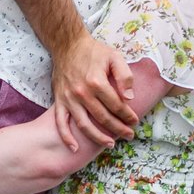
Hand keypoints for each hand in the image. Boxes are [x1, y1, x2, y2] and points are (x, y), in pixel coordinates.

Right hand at [51, 34, 135, 150]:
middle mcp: (82, 93)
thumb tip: (129, 98)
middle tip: (129, 135)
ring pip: (84, 125)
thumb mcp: (114, 57)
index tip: (135, 121)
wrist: (68, 45)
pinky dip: (66, 138)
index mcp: (97, 82)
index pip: (116, 105)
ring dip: (98, 138)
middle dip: (118, 129)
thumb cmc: (94, 51)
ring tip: (110, 144)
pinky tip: (75, 149)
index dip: (127, 115)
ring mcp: (69, 99)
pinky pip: (61, 123)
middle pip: (103, 118)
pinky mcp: (59, 101)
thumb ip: (124, 76)